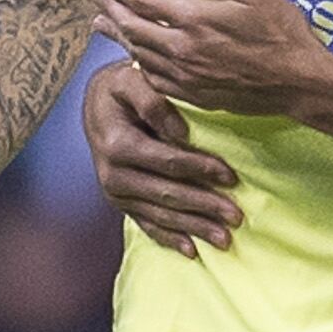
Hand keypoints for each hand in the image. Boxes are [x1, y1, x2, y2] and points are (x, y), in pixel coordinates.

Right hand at [84, 57, 243, 255]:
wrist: (96, 107)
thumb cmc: (121, 90)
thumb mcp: (132, 80)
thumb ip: (153, 100)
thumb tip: (179, 133)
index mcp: (118, 145)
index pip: (168, 162)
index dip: (200, 170)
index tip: (231, 177)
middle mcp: (113, 174)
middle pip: (167, 194)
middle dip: (204, 206)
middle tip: (236, 217)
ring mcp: (116, 193)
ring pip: (160, 215)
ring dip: (194, 228)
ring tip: (225, 239)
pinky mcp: (120, 203)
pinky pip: (146, 225)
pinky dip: (169, 239)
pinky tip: (192, 251)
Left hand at [93, 0, 332, 117]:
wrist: (299, 82)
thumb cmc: (281, 32)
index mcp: (194, 19)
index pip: (143, 2)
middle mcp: (182, 49)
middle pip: (133, 28)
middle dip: (110, 10)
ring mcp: (186, 76)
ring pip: (139, 55)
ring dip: (118, 37)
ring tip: (102, 25)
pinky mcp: (194, 95)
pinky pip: (155, 79)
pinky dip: (139, 65)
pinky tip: (135, 58)